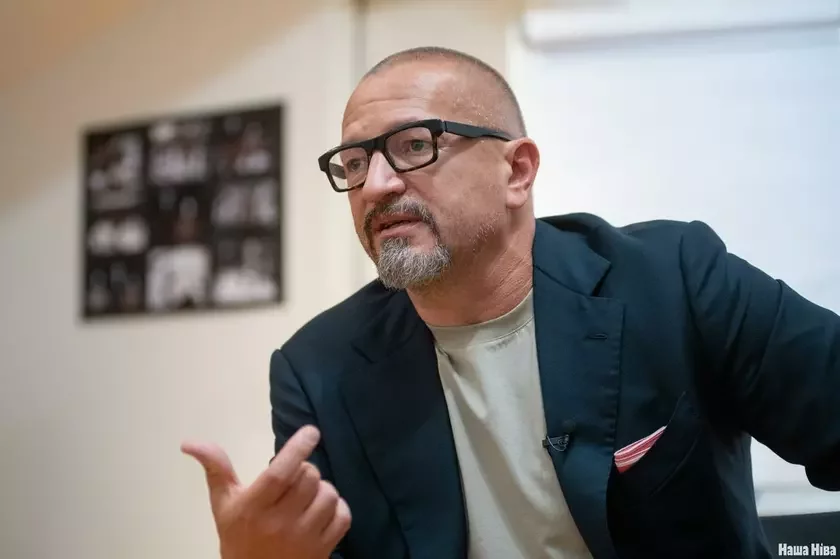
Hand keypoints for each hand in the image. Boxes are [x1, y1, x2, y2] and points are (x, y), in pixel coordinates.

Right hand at [181, 426, 350, 558]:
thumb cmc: (238, 537)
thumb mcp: (223, 504)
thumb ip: (215, 469)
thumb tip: (189, 442)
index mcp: (253, 508)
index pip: (280, 473)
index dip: (297, 449)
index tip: (311, 432)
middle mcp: (279, 523)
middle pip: (309, 477)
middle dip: (306, 470)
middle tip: (295, 479)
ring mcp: (304, 538)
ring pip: (329, 494)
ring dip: (322, 489)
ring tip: (307, 497)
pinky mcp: (323, 550)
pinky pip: (343, 516)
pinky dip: (338, 509)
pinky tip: (321, 512)